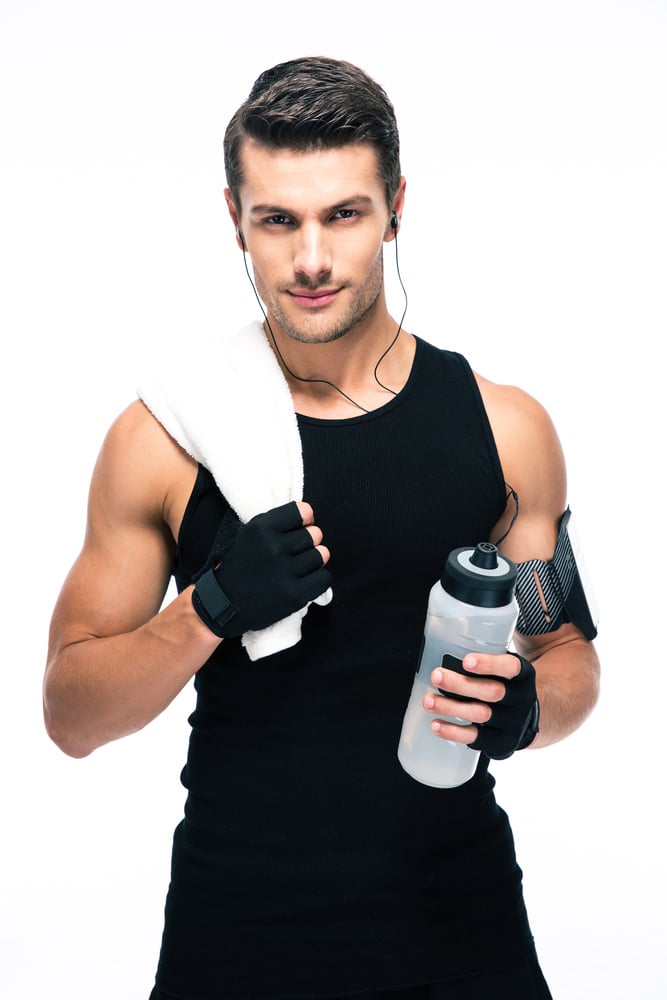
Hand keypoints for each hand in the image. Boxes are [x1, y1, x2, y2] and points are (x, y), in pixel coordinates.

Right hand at [192, 501, 330, 637]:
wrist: (227, 602)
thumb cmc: (243, 564)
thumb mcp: (250, 533)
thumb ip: (277, 522)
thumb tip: (309, 514)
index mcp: (261, 528)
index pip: (304, 511)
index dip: (305, 519)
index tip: (299, 527)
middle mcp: (273, 548)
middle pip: (315, 534)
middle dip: (309, 541)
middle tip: (294, 552)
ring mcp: (285, 572)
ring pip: (321, 555)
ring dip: (313, 560)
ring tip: (299, 566)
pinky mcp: (294, 595)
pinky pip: (324, 577)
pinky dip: (318, 579)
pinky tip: (304, 580)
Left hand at [425, 652, 538, 759]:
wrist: (527, 719)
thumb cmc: (506, 686)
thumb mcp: (506, 670)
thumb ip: (485, 662)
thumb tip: (445, 650)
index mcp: (523, 676)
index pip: (510, 667)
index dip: (489, 664)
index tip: (466, 661)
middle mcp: (521, 700)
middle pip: (492, 692)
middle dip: (460, 684)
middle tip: (437, 676)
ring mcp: (512, 724)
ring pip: (480, 715)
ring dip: (451, 707)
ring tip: (429, 701)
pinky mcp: (500, 742)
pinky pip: (475, 738)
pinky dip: (453, 732)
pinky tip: (436, 724)